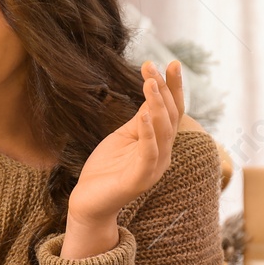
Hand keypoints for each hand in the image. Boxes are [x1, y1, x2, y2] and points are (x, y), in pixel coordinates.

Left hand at [68, 60, 185, 225]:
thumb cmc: (108, 168)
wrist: (90, 201)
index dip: (174, 87)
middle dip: (164, 89)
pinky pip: (148, 154)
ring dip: (157, 105)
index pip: (172, 110)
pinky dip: (148, 133)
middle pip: (170, 116)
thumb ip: (141, 118)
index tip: (170, 63)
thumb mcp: (124, 135)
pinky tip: (143, 115)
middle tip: (152, 65)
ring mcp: (153, 167)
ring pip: (163, 132)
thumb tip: (154, 90)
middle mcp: (163, 153)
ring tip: (149, 83)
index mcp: (160, 142)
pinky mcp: (139, 179)